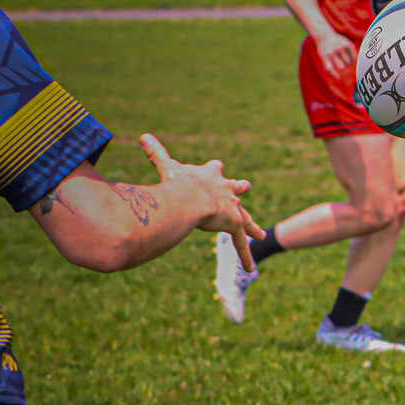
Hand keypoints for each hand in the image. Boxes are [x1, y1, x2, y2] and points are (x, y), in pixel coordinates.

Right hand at [140, 135, 265, 270]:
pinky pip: (241, 244)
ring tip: (261, 234)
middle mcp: (227, 191)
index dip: (215, 170)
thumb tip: (143, 135)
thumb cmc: (179, 182)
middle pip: (237, 189)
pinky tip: (251, 269)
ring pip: (246, 219)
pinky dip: (245, 256)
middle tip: (246, 186)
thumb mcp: (168, 166)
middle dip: (240, 188)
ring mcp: (233, 209)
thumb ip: (157, 152)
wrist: (192, 197)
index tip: (218, 167)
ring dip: (252, 227)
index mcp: (211, 175)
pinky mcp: (234, 225)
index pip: (215, 170)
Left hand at [314, 31, 356, 78]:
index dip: (335, 74)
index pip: (331, 68)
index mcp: (325, 56)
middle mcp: (332, 51)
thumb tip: (338, 77)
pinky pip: (353, 56)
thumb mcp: (322, 56)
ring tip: (344, 58)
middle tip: (342, 64)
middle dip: (342, 67)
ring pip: (348, 62)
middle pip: (341, 66)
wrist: (324, 34)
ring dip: (347, 62)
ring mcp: (340, 47)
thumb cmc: (324, 49)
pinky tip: (350, 56)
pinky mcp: (347, 44)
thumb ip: (328, 65)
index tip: (339, 77)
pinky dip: (353, 58)